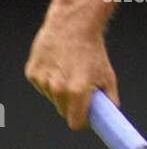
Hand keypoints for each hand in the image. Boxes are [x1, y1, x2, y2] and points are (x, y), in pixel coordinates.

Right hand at [25, 9, 118, 129]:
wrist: (72, 25)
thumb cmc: (92, 50)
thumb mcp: (107, 76)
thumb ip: (109, 99)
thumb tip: (111, 114)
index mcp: (76, 91)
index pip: (75, 123)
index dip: (82, 121)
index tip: (86, 117)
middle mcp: (57, 87)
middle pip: (63, 111)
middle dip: (73, 106)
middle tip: (81, 91)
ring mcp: (42, 80)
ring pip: (52, 98)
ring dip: (60, 92)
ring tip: (69, 72)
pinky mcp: (32, 72)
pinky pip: (42, 86)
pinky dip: (49, 81)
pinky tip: (57, 66)